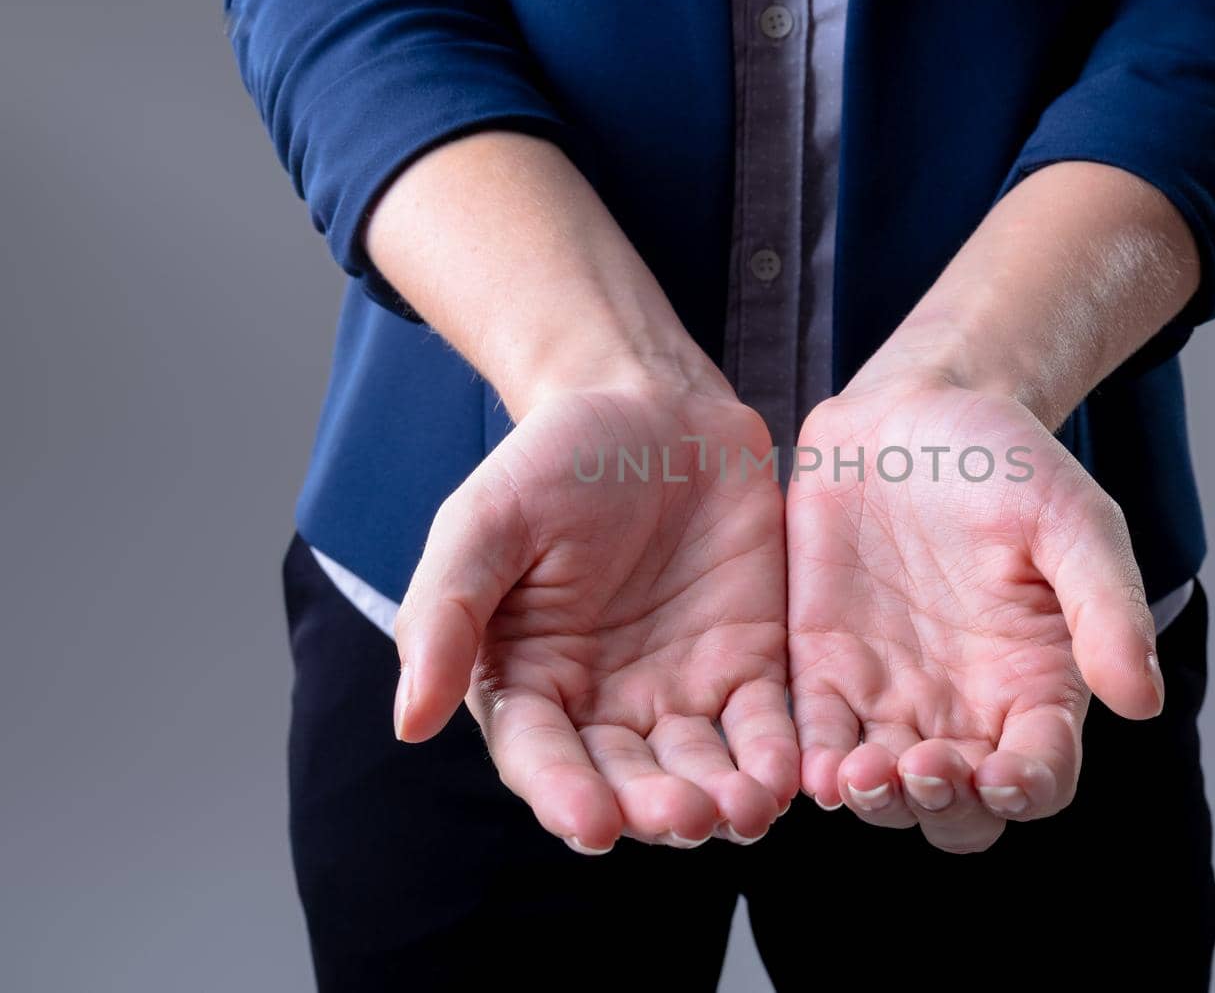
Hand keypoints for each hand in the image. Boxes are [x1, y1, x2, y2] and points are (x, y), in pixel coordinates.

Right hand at [393, 380, 797, 853]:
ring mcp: (683, 692)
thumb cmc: (552, 461)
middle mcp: (605, 708)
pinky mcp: (751, 666)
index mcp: (529, 683)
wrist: (652, 406)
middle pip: (630, 782)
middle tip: (687, 818)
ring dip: (724, 799)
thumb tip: (407, 722)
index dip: (564, 795)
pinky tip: (792, 773)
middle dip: (657, 808)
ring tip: (747, 808)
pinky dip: (779, 755)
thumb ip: (445, 614)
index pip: (542, 760)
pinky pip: (767, 725)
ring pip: (702, 770)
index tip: (590, 822)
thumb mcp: (484, 522)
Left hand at [786, 378, 1163, 852]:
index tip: (1006, 775)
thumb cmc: (1007, 463)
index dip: (1028, 791)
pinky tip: (806, 765)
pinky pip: (815, 740)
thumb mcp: (1072, 518)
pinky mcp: (822, 673)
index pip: (1041, 775)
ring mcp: (889, 698)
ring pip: (884, 791)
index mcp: (1036, 685)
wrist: (913, 414)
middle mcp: (964, 710)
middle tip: (922, 769)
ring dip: (873, 800)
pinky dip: (810, 765)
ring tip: (857, 773)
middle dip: (942, 806)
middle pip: (959, 808)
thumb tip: (1143, 700)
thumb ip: (1106, 605)